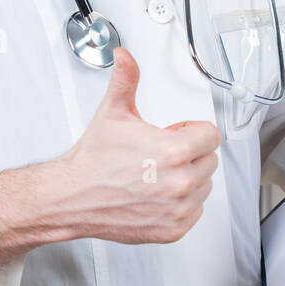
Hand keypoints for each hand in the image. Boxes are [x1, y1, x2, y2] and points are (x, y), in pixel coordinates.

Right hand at [53, 46, 221, 244]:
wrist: (73, 196)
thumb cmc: (93, 159)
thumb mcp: (112, 112)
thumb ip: (125, 79)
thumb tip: (124, 56)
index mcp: (173, 151)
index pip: (211, 135)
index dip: (190, 130)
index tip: (174, 133)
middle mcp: (180, 183)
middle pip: (209, 159)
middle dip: (189, 153)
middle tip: (159, 153)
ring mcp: (177, 209)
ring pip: (204, 185)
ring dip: (187, 177)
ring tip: (156, 173)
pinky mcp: (173, 229)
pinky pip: (195, 210)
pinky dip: (181, 203)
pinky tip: (155, 193)